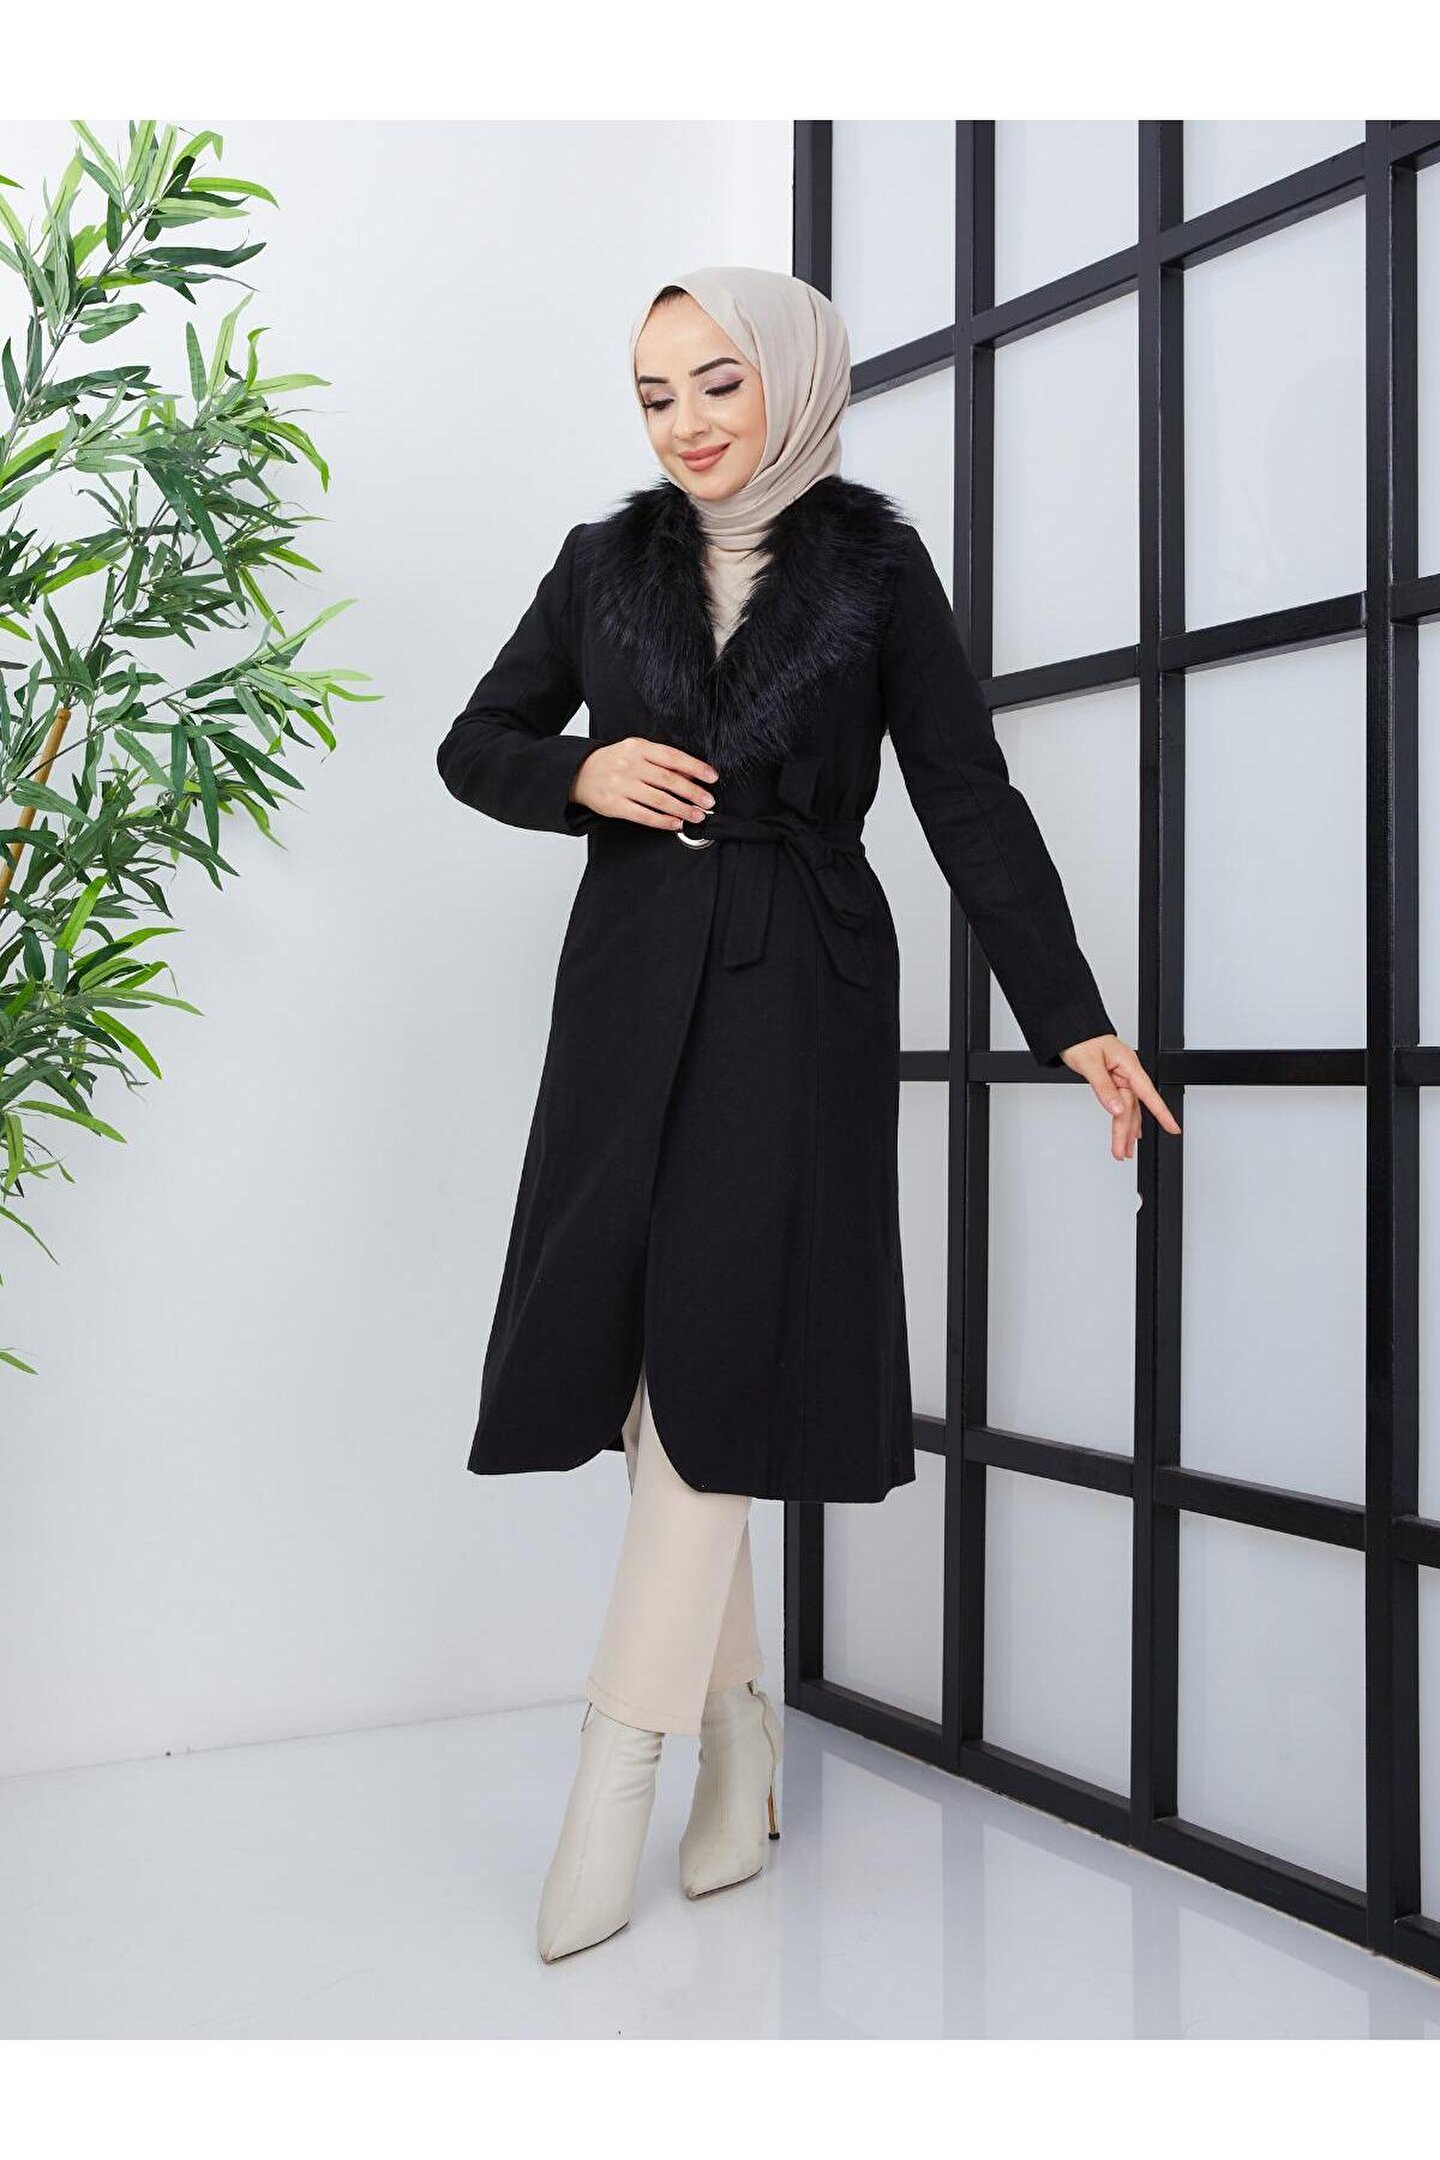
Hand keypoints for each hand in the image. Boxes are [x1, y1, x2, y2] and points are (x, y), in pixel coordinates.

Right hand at [569, 737, 718, 830]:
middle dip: (693, 793)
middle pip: (669, 780)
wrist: (579, 773)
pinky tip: (675, 823)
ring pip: (659, 800)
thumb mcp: (635, 752)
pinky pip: (644, 815)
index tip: (711, 777)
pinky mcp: (614, 805)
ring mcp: (621, 786)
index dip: (695, 767)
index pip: (673, 757)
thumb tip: (691, 776)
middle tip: (708, 801)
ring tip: (697, 815)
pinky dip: (663, 821)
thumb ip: (661, 761)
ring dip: (682, 809)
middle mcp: (629, 765)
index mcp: (638, 748)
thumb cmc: (613, 762)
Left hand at [1060, 1033, 1180, 1161]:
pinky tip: (1130, 1132)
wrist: (1070, 1030)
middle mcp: (1127, 1072)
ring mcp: (1121, 1078)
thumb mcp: (1090, 1064)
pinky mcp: (1113, 1081)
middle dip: (1127, 1132)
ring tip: (1123, 1151)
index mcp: (1127, 1064)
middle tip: (1123, 1152)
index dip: (1161, 1112)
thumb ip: (1103, 1088)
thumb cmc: (1081, 1039)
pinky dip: (1124, 1119)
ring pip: (1127, 1109)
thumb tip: (1116, 1108)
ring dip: (1125, 1131)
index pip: (1147, 1093)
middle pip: (1132, 1107)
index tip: (1172, 1128)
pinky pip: (1122, 1104)